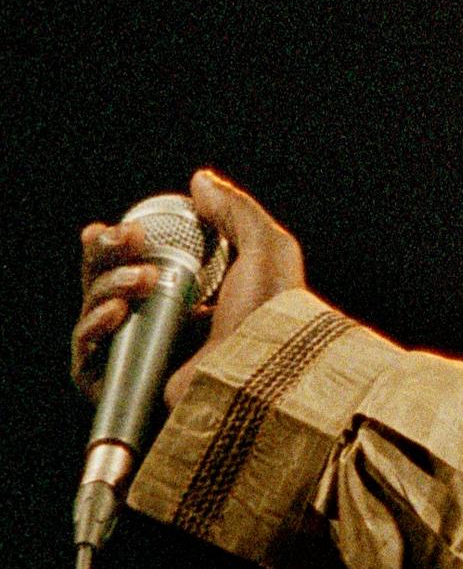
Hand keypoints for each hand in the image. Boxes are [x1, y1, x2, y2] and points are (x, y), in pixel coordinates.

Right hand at [73, 169, 309, 407]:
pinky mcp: (121, 387)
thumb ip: (235, 211)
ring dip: (106, 284)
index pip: (136, 267)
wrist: (265, 370)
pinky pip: (85, 354)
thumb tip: (201, 180)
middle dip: (105, 254)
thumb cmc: (273, 315)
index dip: (116, 246)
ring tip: (143, 280)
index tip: (119, 228)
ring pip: (92, 311)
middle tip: (125, 237)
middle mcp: (163, 330)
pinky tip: (115, 312)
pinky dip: (92, 327)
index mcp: (192, 302)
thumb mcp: (265, 251)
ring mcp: (139, 359)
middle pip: (104, 283)